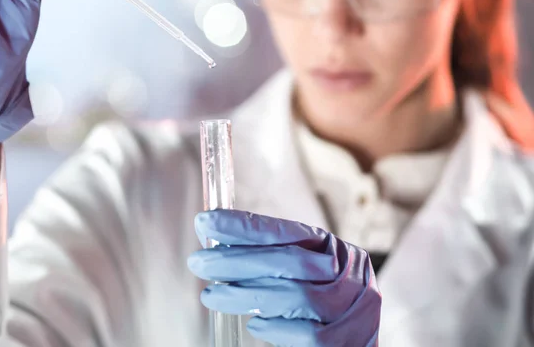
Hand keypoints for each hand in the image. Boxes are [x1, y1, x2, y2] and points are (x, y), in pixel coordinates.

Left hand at [188, 210, 380, 346]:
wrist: (359, 340)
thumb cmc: (327, 303)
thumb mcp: (310, 272)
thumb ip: (276, 260)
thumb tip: (219, 247)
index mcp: (334, 248)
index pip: (284, 231)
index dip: (243, 225)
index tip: (206, 222)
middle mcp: (348, 272)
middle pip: (287, 260)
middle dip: (236, 259)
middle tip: (197, 262)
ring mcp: (351, 307)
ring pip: (293, 295)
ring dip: (244, 295)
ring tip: (210, 295)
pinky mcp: (348, 341)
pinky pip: (308, 334)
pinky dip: (276, 328)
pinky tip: (254, 324)